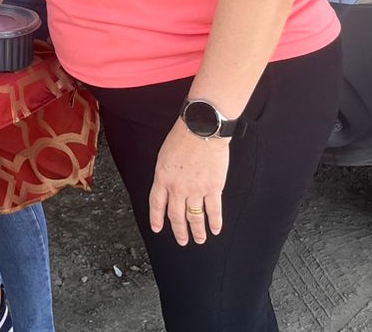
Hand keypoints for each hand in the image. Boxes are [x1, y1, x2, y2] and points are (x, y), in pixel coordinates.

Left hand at [149, 120, 230, 245]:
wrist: (202, 130)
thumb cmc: (182, 138)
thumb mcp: (164, 156)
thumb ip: (165, 175)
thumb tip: (167, 188)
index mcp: (162, 178)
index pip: (157, 205)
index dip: (156, 219)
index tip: (157, 229)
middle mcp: (177, 188)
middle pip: (176, 216)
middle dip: (179, 231)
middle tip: (182, 241)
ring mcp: (196, 190)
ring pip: (195, 217)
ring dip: (197, 231)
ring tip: (199, 239)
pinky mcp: (213, 188)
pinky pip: (213, 210)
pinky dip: (215, 222)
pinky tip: (215, 230)